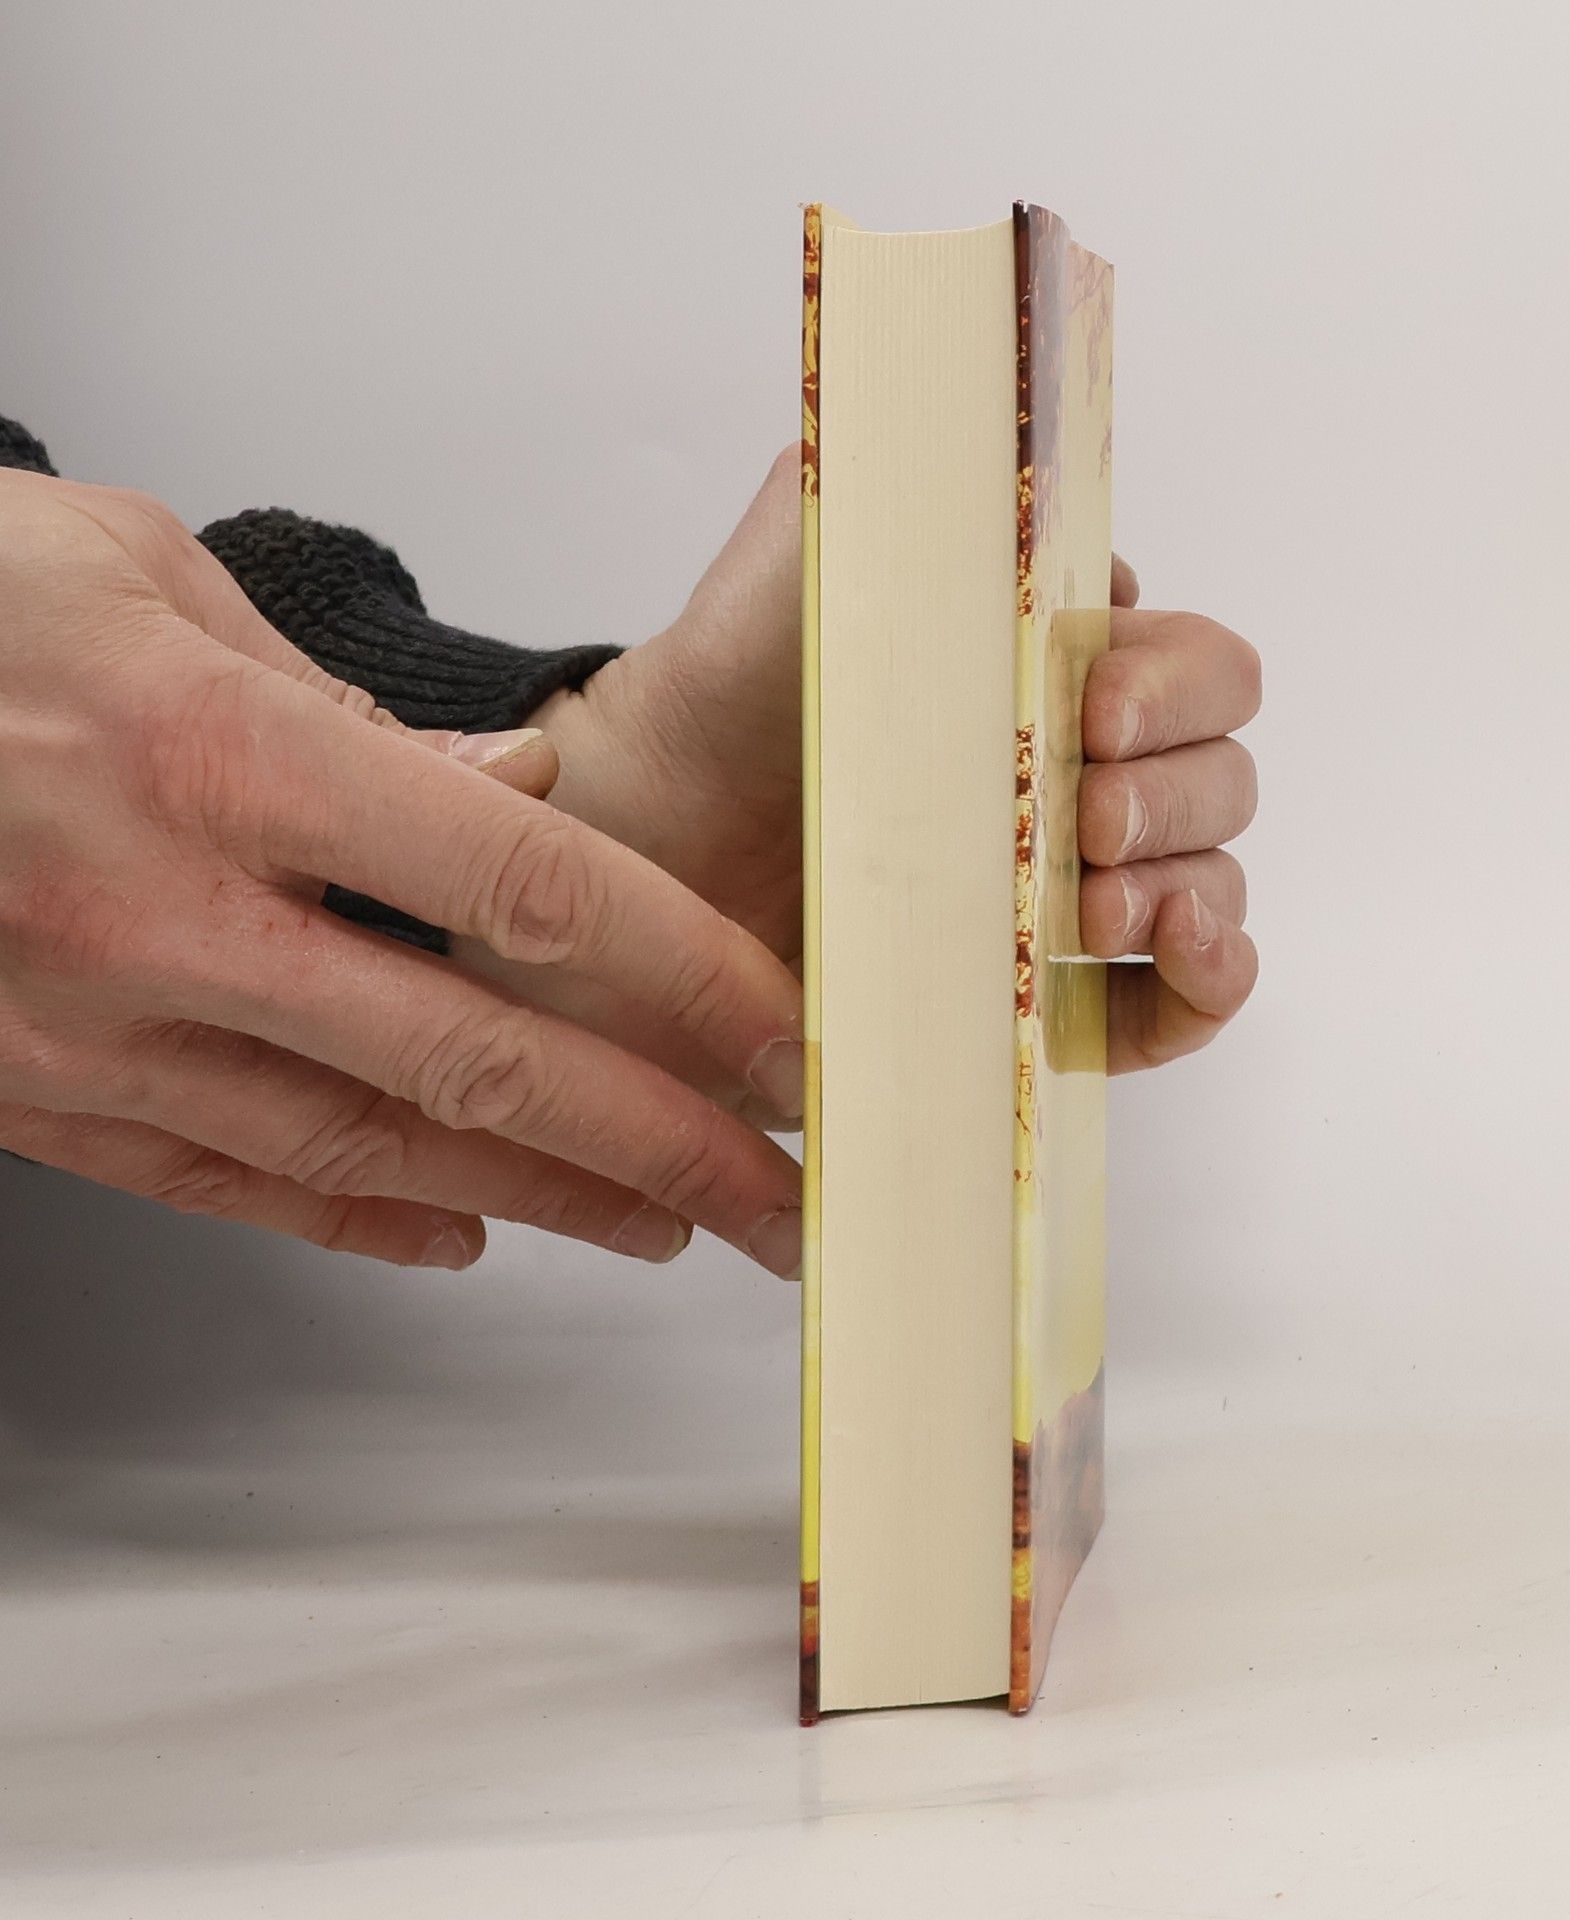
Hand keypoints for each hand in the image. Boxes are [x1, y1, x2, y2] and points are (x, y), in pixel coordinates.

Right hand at [0, 471, 804, 1274]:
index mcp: (219, 755)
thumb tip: (506, 795)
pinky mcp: (33, 1091)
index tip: (786, 1039)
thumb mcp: (146, 576)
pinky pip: (228, 1180)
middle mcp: (164, 911)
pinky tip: (464, 1233)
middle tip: (780, 1195)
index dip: (685, 976)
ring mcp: (91, 1023)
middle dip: (660, 1141)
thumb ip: (346, 706)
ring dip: (542, 1196)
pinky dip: (362, 1219)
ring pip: (370, 1148)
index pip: (527, 888)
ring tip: (664, 1221)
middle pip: (479, 1059)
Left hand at [529, 447, 1260, 1077]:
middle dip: (1175, 795)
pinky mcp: (1047, 994)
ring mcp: (1076, 888)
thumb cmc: (745, 675)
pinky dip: (1207, 985)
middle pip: (1222, 779)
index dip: (1178, 688)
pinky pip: (1179, 1002)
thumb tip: (1015, 414)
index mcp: (1069, 664)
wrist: (658, 820)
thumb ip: (918, 461)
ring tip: (1094, 902)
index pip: (1203, 667)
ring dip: (1191, 890)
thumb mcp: (822, 531)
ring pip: (1215, 883)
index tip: (1095, 709)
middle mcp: (1090, 773)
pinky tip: (1179, 962)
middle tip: (1083, 814)